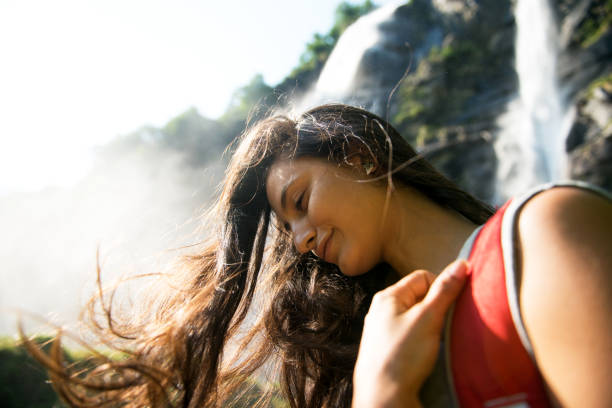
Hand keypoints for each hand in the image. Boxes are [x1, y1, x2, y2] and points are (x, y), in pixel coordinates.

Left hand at [352, 260, 467, 407]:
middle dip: (437, 309)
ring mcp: (383, 330)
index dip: (441, 288)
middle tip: (444, 326)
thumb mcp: (428, 318)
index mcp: (388, 297)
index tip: (451, 306)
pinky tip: (425, 354)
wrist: (383, 396)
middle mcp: (382, 310)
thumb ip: (445, 291)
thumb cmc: (401, 356)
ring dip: (432, 327)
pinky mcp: (387, 349)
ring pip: (416, 318)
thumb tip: (461, 264)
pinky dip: (422, 342)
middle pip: (420, 297)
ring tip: (435, 343)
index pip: (422, 277)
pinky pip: (411, 336)